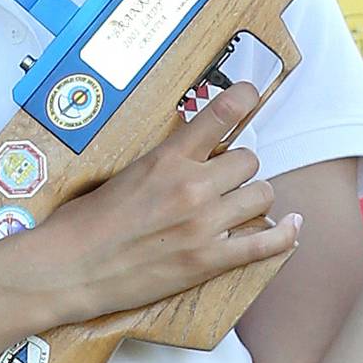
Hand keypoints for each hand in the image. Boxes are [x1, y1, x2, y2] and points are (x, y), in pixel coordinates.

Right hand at [31, 96, 299, 325]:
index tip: (251, 95)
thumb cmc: (85, 222)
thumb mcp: (124, 174)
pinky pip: (264, 244)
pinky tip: (291, 226)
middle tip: (224, 180)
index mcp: (167, 159)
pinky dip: (284, 236)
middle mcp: (192, 186)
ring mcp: (204, 225)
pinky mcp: (208, 261)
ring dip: (253, 199)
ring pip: (262, 196)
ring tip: (238, 206)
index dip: (243, 100)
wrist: (70, 268)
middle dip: (239, 169)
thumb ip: (164, 162)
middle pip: (249, 160)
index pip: (220, 115)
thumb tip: (189, 155)